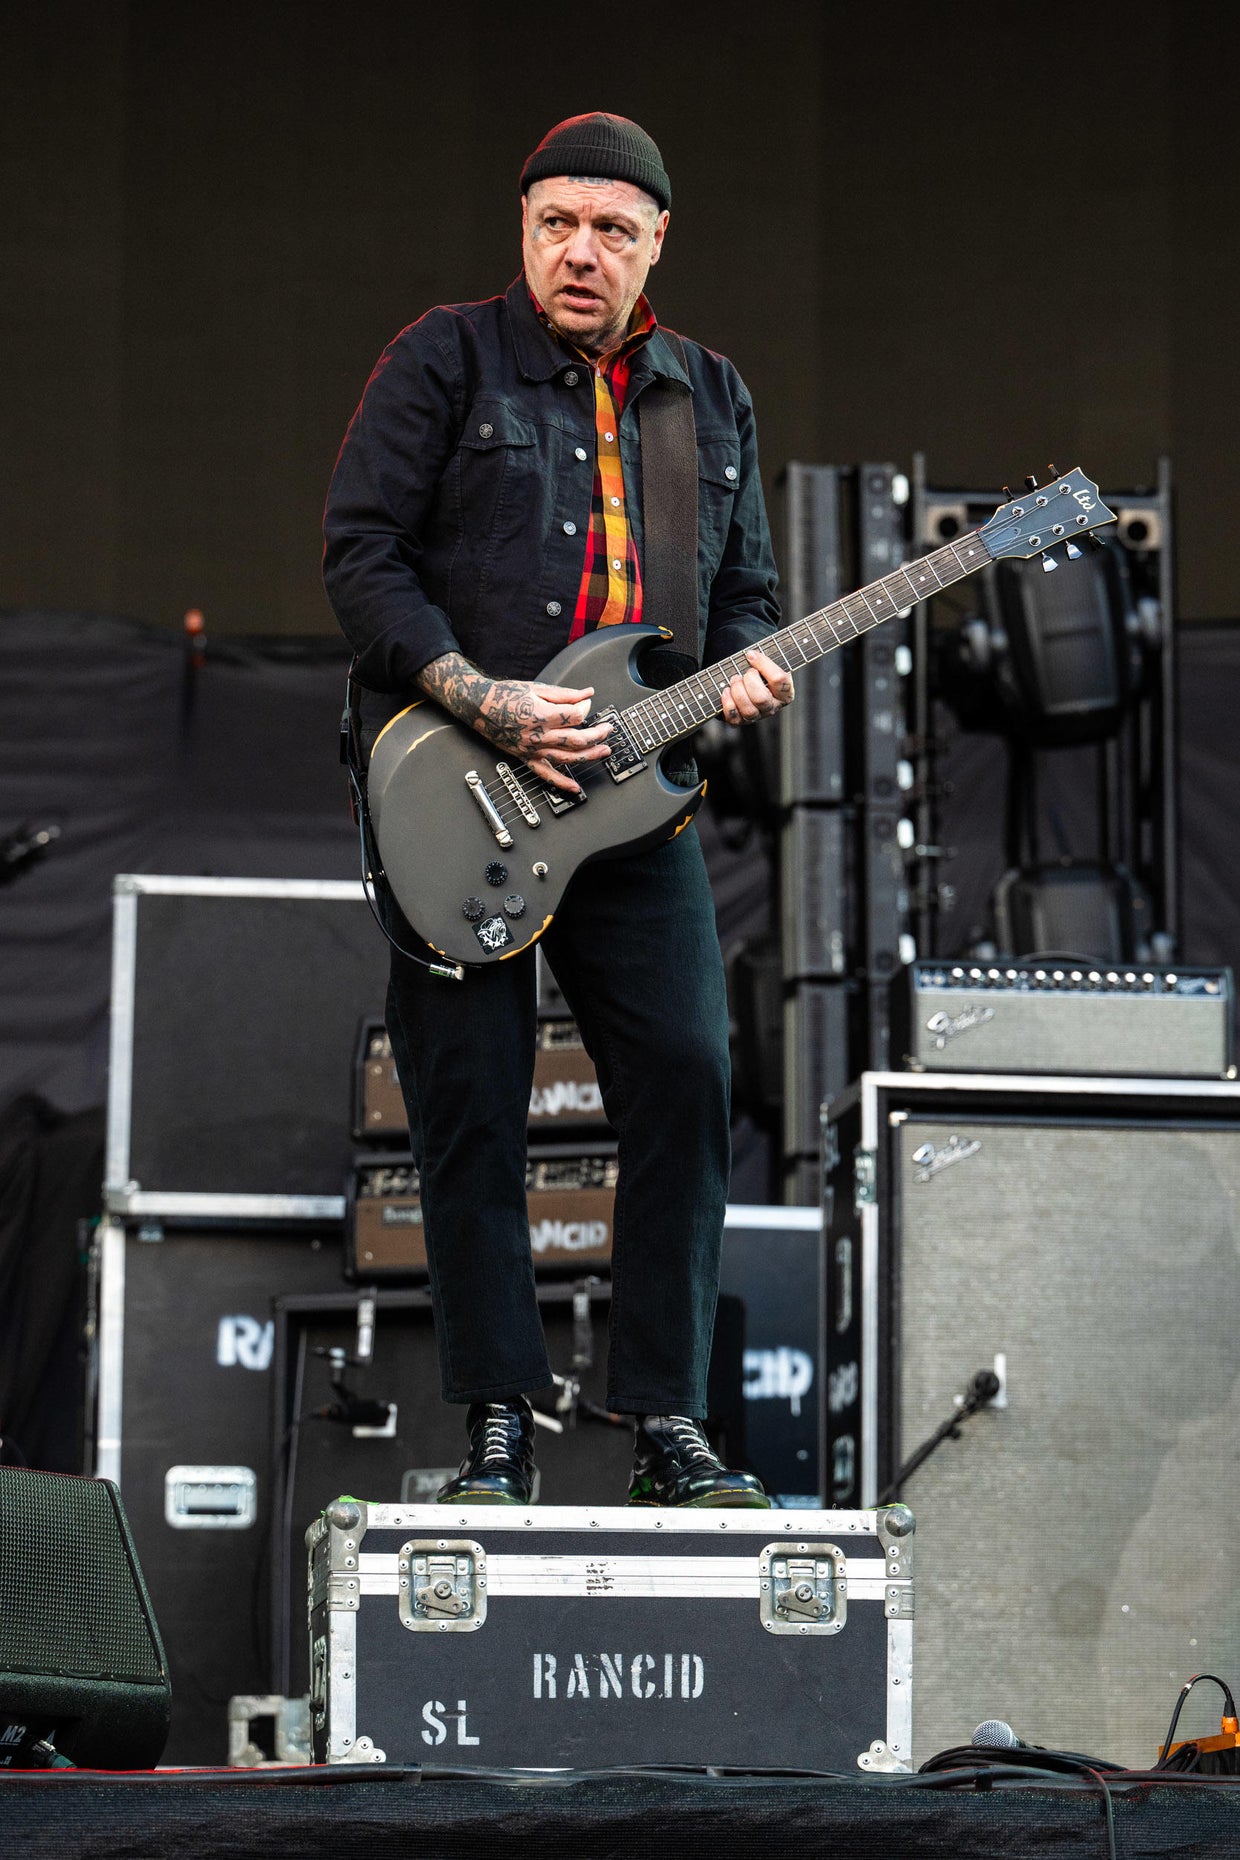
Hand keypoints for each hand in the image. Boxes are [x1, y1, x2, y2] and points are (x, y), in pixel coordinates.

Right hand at [477, 679, 612, 792]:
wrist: (480, 707)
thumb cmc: (506, 696)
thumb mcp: (537, 688)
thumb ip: (565, 694)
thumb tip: (587, 694)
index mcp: (542, 715)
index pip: (575, 716)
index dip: (585, 709)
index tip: (587, 704)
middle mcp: (539, 736)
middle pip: (576, 740)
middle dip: (597, 735)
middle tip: (608, 730)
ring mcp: (533, 749)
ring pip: (567, 758)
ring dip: (589, 757)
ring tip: (604, 752)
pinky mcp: (527, 757)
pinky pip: (546, 774)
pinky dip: (561, 783)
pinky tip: (575, 788)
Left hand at [719, 647, 793, 725]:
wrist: (744, 684)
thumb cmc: (757, 672)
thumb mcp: (765, 664)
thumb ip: (764, 659)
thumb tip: (751, 655)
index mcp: (785, 692)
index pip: (779, 679)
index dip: (763, 665)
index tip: (751, 655)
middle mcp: (772, 707)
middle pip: (762, 699)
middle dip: (749, 681)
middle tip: (745, 673)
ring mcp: (757, 716)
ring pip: (749, 710)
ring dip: (738, 691)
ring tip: (734, 680)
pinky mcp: (740, 721)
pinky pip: (734, 718)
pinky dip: (728, 704)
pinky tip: (726, 691)